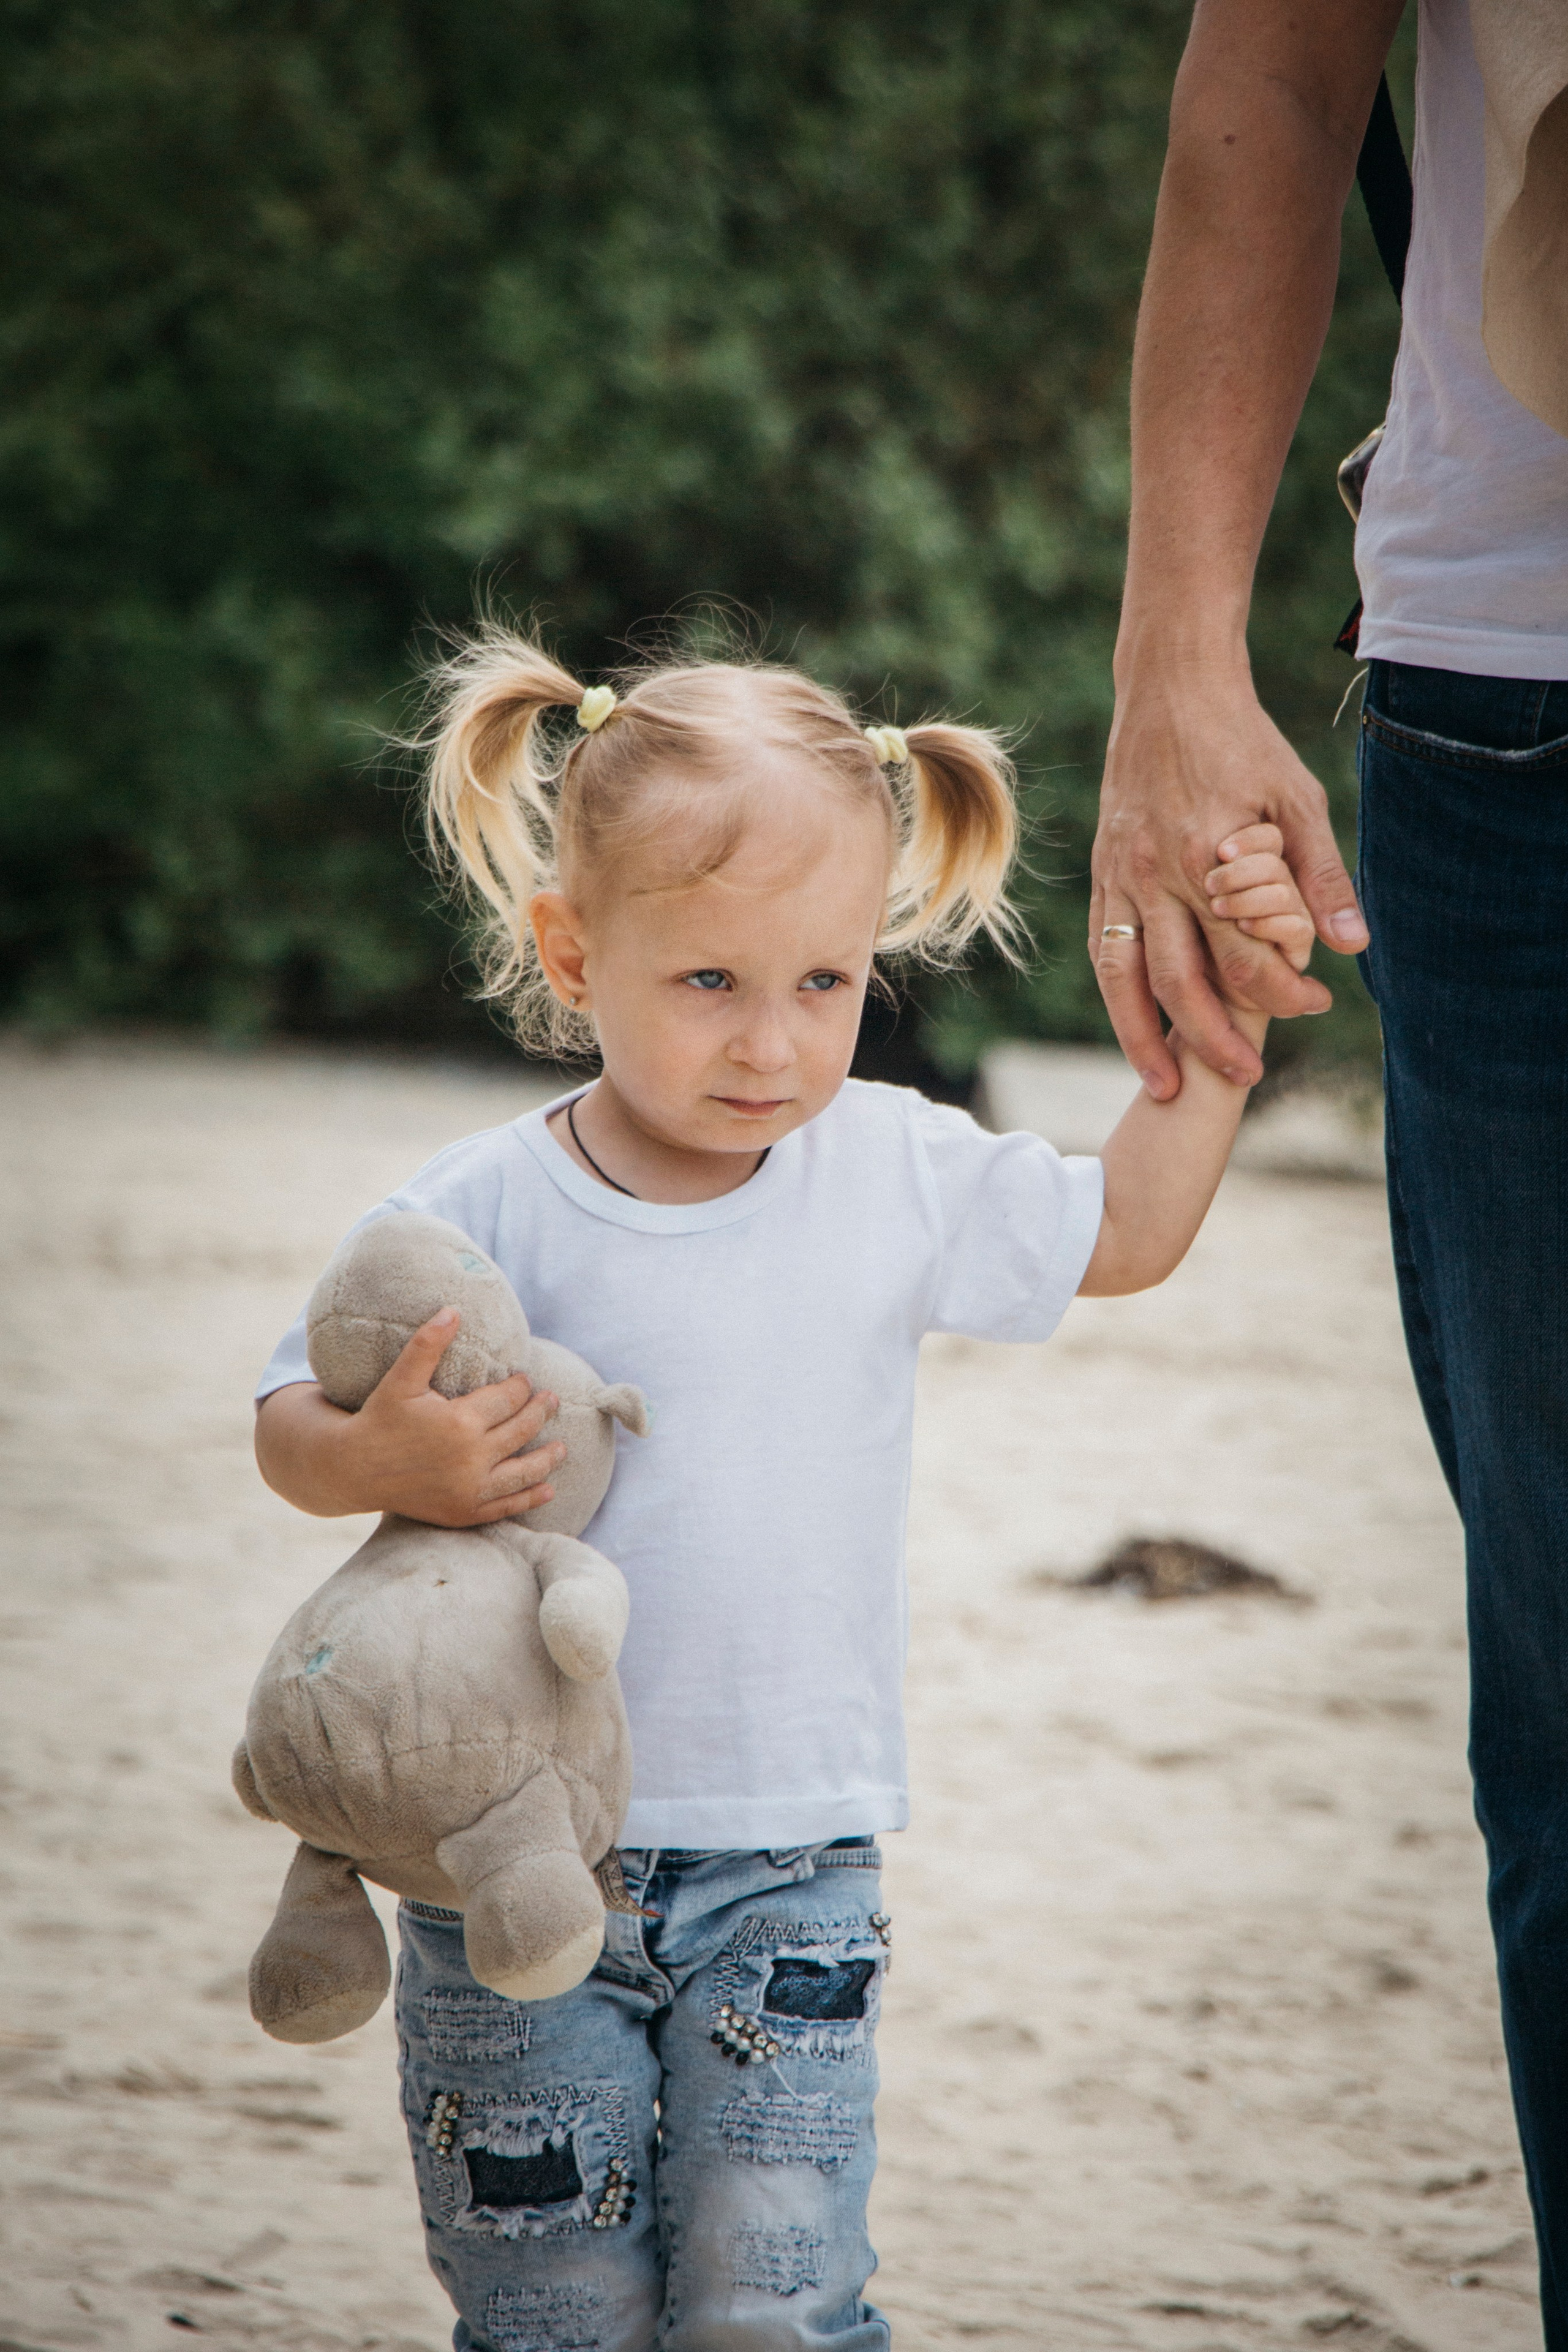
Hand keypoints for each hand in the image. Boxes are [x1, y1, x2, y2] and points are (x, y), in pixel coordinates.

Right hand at [336, 1310, 563, 1527]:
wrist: (352, 1471)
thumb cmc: (378, 1420)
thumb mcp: (400, 1380)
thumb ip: (428, 1344)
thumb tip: (453, 1310)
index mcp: (460, 1422)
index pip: (507, 1399)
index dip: (520, 1387)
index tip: (524, 1380)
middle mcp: (470, 1458)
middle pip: (520, 1430)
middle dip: (539, 1413)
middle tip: (551, 1401)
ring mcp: (469, 1489)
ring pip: (523, 1472)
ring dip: (547, 1459)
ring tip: (562, 1448)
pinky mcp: (463, 1512)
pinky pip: (505, 1507)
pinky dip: (529, 1498)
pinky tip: (548, 1490)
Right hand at [1092, 670, 1367, 1095]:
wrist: (1169, 690)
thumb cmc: (1242, 742)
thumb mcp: (1295, 799)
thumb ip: (1319, 874)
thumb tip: (1352, 944)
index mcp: (1208, 861)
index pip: (1246, 956)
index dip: (1284, 992)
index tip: (1315, 1003)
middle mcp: (1157, 876)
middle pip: (1181, 983)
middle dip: (1213, 1040)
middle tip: (1246, 1078)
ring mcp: (1122, 876)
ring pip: (1124, 978)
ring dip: (1142, 1038)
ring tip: (1165, 1085)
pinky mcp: (1104, 872)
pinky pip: (1105, 948)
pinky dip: (1118, 995)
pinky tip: (1134, 1025)